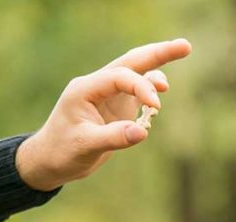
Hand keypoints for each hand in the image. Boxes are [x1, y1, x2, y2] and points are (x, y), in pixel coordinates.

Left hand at [15, 38, 191, 190]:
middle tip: (185, 46)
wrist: (50, 161)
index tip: (156, 107)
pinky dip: (150, 93)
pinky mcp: (116, 107)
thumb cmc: (62, 152)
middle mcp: (97, 86)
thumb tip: (143, 132)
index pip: (120, 77)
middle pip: (132, 62)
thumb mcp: (85, 146)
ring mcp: (108, 95)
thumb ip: (114, 137)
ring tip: (169, 81)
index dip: (142, 87)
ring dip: (156, 71)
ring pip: (136, 75)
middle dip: (158, 54)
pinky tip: (157, 103)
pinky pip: (137, 93)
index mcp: (85, 89)